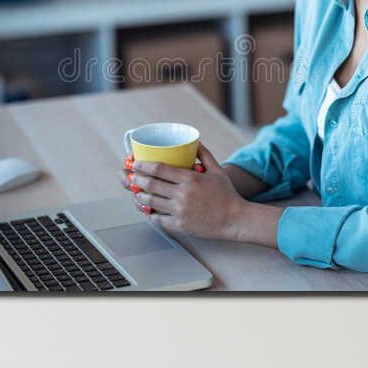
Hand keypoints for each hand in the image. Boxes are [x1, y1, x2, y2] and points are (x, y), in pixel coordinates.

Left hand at [121, 145, 245, 239]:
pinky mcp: (180, 225)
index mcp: (190, 179)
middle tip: (132, 177)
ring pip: (151, 202)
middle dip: (137, 179)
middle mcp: (183, 195)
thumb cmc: (227, 195)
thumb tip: (196, 141)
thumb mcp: (217, 171)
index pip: (159, 169)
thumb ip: (205, 155)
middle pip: (151, 184)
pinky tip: (147, 210)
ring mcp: (180, 211)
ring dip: (140, 196)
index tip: (135, 164)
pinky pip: (158, 219)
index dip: (143, 165)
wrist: (235, 219)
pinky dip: (150, 213)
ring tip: (137, 193)